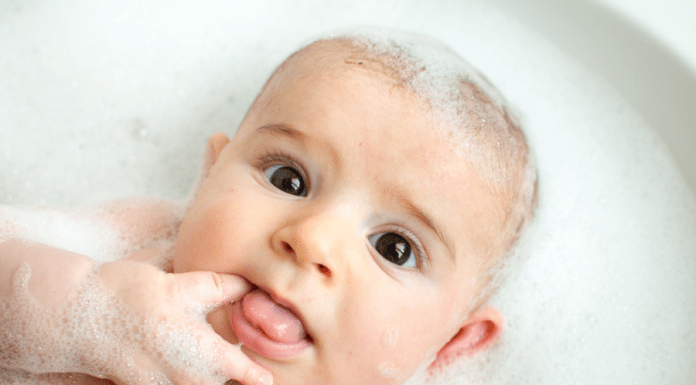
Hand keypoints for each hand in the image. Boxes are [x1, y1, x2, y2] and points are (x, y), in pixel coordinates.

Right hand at [92, 260, 272, 384]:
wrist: (77, 312)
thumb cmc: (131, 293)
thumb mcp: (181, 285)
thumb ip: (220, 288)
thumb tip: (251, 287)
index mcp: (194, 346)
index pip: (236, 368)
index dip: (254, 376)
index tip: (268, 381)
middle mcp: (180, 373)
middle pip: (216, 383)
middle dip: (228, 374)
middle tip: (243, 367)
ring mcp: (158, 384)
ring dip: (205, 377)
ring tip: (204, 361)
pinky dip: (182, 379)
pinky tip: (181, 366)